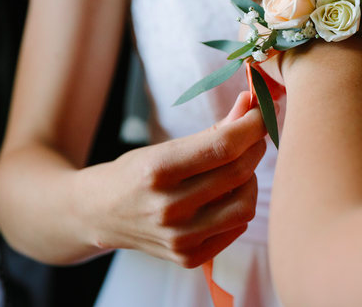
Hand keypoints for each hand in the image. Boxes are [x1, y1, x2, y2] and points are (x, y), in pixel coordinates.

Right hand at [89, 92, 266, 267]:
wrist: (98, 215)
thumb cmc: (136, 173)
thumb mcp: (166, 147)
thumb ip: (214, 130)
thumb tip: (252, 103)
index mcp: (158, 170)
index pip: (224, 146)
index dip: (253, 125)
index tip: (263, 112)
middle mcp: (168, 208)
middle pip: (239, 171)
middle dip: (256, 146)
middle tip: (254, 136)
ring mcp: (178, 238)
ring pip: (245, 204)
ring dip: (250, 180)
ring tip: (237, 170)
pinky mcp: (188, 258)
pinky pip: (237, 228)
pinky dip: (238, 206)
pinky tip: (224, 196)